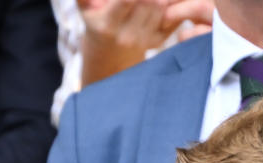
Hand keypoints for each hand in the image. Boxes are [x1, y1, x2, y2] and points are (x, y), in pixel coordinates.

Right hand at [77, 0, 212, 84]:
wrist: (106, 57)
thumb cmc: (95, 21)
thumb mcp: (86, 7)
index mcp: (107, 24)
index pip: (127, 1)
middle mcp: (127, 36)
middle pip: (151, 2)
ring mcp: (145, 40)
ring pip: (163, 8)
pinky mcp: (158, 40)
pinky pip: (173, 17)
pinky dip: (176, 4)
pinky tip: (177, 1)